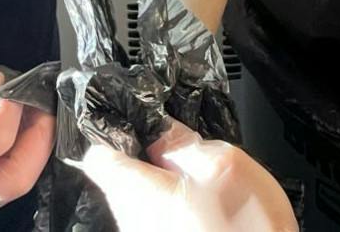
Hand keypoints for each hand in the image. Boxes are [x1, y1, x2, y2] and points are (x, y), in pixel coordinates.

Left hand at [77, 119, 295, 231]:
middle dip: (151, 155)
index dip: (115, 129)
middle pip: (123, 174)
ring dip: (169, 180)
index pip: (98, 153)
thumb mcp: (222, 164)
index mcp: (136, 191)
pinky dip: (180, 203)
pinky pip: (161, 215)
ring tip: (205, 177)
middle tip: (187, 147)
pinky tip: (208, 203)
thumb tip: (159, 130)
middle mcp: (131, 218)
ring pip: (145, 195)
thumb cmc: (241, 227)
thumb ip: (182, 143)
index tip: (137, 119)